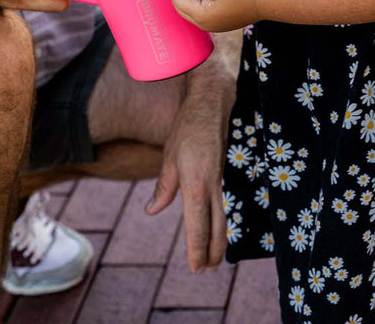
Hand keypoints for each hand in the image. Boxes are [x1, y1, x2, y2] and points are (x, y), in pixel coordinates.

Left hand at [145, 45, 237, 271]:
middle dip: (212, 251)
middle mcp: (211, 186)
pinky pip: (222, 204)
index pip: (198, 225)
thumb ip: (164, 188)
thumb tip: (152, 210)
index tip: (195, 269)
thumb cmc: (188, 129)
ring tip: (212, 259)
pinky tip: (214, 228)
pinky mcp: (221, 174)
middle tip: (205, 270)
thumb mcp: (170, 157)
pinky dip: (219, 222)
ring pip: (222, 217)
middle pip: (216, 227)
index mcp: (196, 184)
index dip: (196, 249)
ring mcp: (220, 180)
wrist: (212, 104)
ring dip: (218, 240)